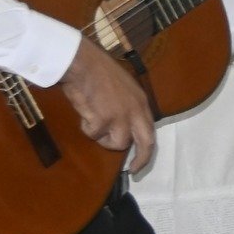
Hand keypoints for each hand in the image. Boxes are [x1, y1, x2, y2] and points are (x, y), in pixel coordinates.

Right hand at [58, 39, 155, 170]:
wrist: (83, 63)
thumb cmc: (98, 73)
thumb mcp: (123, 90)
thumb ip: (127, 108)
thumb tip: (124, 127)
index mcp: (142, 103)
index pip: (151, 132)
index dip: (147, 150)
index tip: (140, 162)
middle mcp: (136, 111)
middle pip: (146, 143)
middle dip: (141, 160)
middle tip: (133, 171)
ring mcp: (121, 116)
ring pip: (117, 143)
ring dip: (102, 137)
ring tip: (93, 120)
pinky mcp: (104, 119)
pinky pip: (93, 134)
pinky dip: (86, 126)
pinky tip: (84, 110)